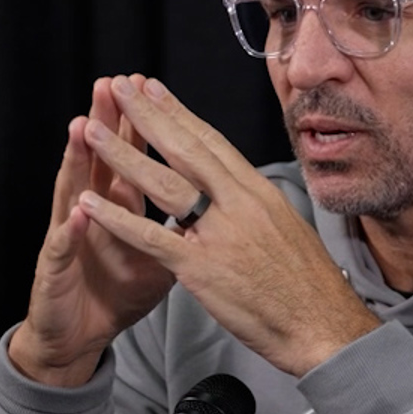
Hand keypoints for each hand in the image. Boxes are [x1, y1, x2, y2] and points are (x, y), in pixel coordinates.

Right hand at [8, 76, 175, 386]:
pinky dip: (72, 229)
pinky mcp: (54, 271)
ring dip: (77, 160)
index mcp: (118, 208)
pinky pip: (63, 248)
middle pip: (98, 161)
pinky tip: (80, 208)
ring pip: (71, 191)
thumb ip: (178, 228)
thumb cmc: (113, 294)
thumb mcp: (157, 259)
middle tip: (111, 84)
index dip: (142, 126)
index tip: (153, 89)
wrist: (76, 337)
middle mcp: (89, 213)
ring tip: (84, 126)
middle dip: (106, 122)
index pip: (131, 157)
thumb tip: (212, 206)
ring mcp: (68, 238)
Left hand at [75, 75, 379, 377]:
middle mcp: (239, 203)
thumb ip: (256, 208)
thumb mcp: (288, 229)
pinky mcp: (201, 268)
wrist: (323, 326)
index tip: (154, 89)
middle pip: (184, 149)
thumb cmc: (309, 286)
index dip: (179, 113)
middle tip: (119, 86)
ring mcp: (220, 233)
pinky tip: (88, 202)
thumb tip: (237, 194)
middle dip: (147, 116)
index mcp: (259, 192)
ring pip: (162, 183)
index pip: (212, 142)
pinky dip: (117, 219)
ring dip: (122, 154)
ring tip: (92, 130)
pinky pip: (150, 238)